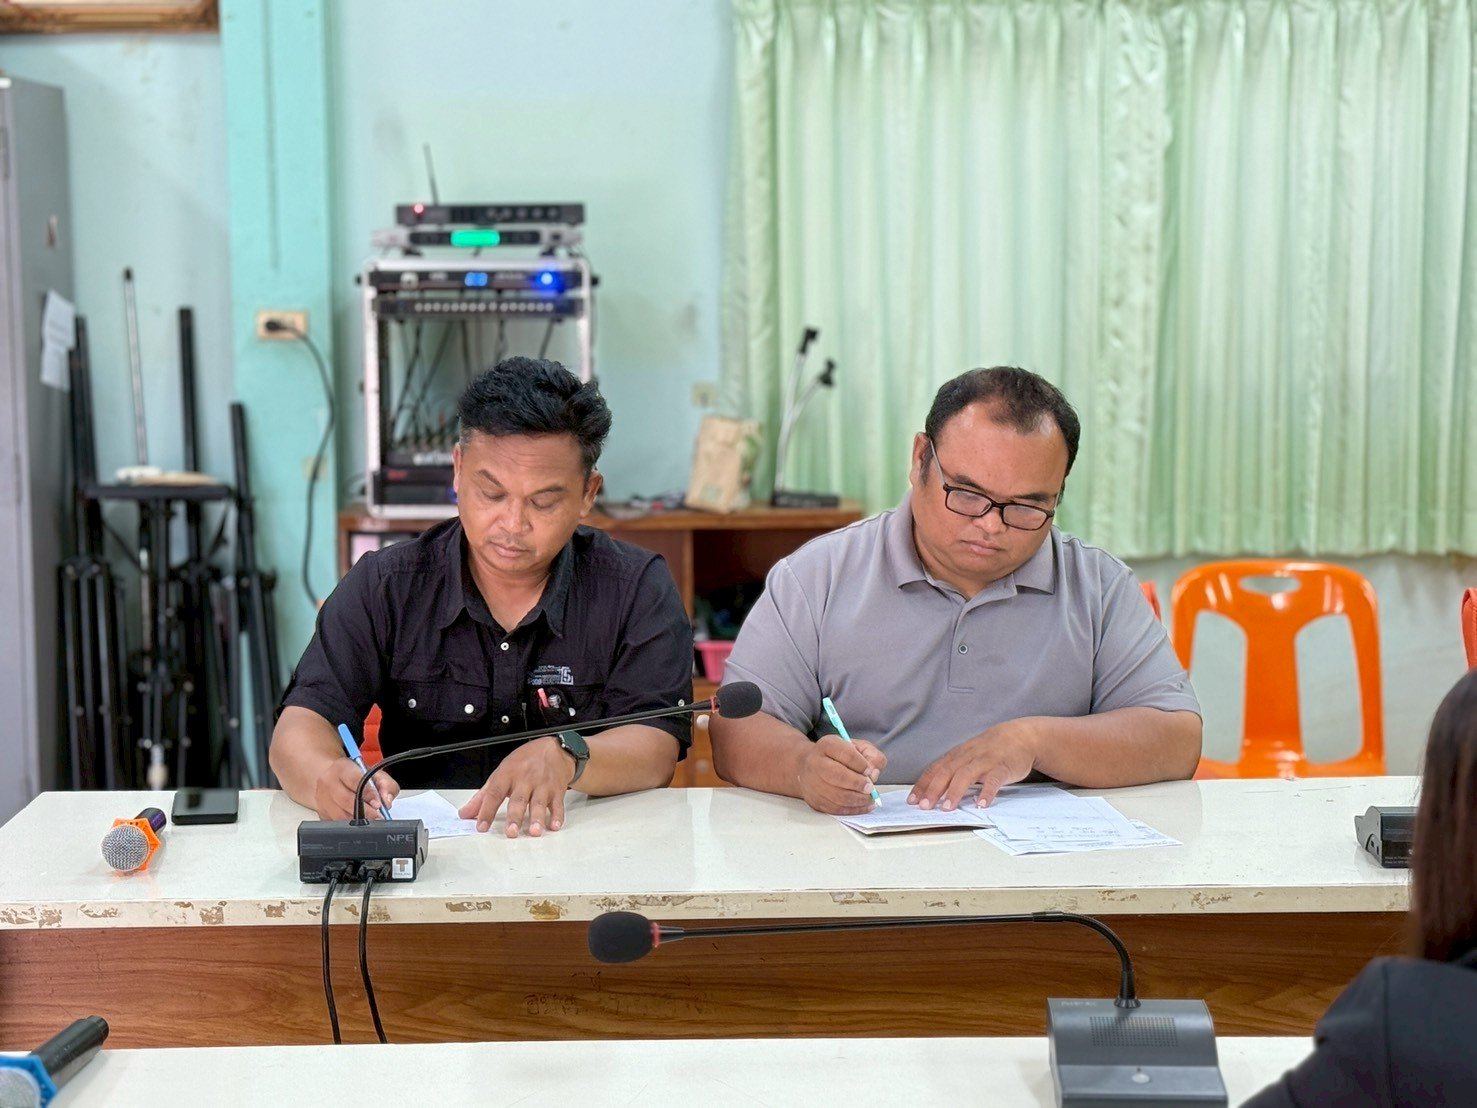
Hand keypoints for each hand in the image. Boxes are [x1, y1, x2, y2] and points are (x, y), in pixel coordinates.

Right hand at [314, 760, 399, 821]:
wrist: (331, 778)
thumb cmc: (354, 775)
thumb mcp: (373, 773)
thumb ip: (386, 784)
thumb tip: (387, 800)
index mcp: (342, 768)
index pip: (356, 781)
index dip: (369, 794)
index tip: (379, 803)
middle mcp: (328, 783)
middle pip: (346, 800)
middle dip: (366, 811)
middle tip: (378, 817)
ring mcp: (322, 799)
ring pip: (340, 816)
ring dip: (358, 821)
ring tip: (371, 821)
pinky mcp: (321, 813)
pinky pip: (336, 823)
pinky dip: (349, 826)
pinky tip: (358, 824)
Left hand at [458, 737, 574, 837]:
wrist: (554, 750)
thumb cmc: (525, 762)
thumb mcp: (501, 772)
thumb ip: (483, 796)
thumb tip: (466, 813)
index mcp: (507, 774)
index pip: (494, 793)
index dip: (487, 810)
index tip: (481, 826)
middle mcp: (525, 779)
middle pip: (518, 799)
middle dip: (515, 816)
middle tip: (511, 832)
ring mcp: (542, 785)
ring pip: (539, 803)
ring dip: (537, 818)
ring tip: (534, 832)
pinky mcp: (557, 790)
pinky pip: (557, 804)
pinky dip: (557, 815)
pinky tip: (554, 825)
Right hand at [796, 734, 885, 814]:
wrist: (811, 767)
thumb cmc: (838, 756)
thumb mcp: (858, 747)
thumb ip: (872, 756)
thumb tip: (874, 773)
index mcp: (827, 745)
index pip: (847, 754)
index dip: (862, 764)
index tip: (870, 770)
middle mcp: (816, 763)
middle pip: (839, 776)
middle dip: (859, 784)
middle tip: (870, 788)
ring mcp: (813, 783)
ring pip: (838, 796)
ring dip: (858, 799)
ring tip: (870, 798)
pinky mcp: (815, 800)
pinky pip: (836, 809)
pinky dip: (854, 809)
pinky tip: (864, 805)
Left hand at [908, 722, 1036, 810]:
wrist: (1020, 736)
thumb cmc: (990, 750)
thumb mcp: (968, 756)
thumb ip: (954, 770)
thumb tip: (934, 791)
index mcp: (957, 755)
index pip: (935, 769)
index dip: (923, 784)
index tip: (912, 800)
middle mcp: (968, 756)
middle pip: (947, 772)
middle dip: (933, 789)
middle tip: (924, 806)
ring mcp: (985, 761)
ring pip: (966, 775)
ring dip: (955, 791)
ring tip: (947, 808)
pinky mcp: (1003, 767)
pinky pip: (994, 780)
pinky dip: (987, 792)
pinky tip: (981, 804)